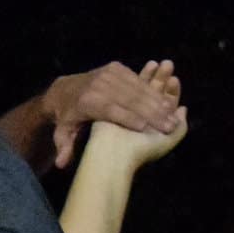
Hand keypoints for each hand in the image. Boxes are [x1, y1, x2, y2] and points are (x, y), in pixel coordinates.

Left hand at [42, 59, 181, 168]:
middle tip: (169, 126)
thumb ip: (64, 148)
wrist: (64, 89)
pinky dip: (153, 91)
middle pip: (128, 99)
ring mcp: (108, 73)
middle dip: (151, 112)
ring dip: (157, 102)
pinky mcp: (116, 67)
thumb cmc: (67, 118)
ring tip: (173, 116)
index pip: (111, 110)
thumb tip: (60, 164)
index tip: (146, 129)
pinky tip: (167, 102)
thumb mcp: (62, 134)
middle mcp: (99, 84)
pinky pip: (137, 80)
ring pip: (136, 88)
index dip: (128, 118)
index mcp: (87, 101)